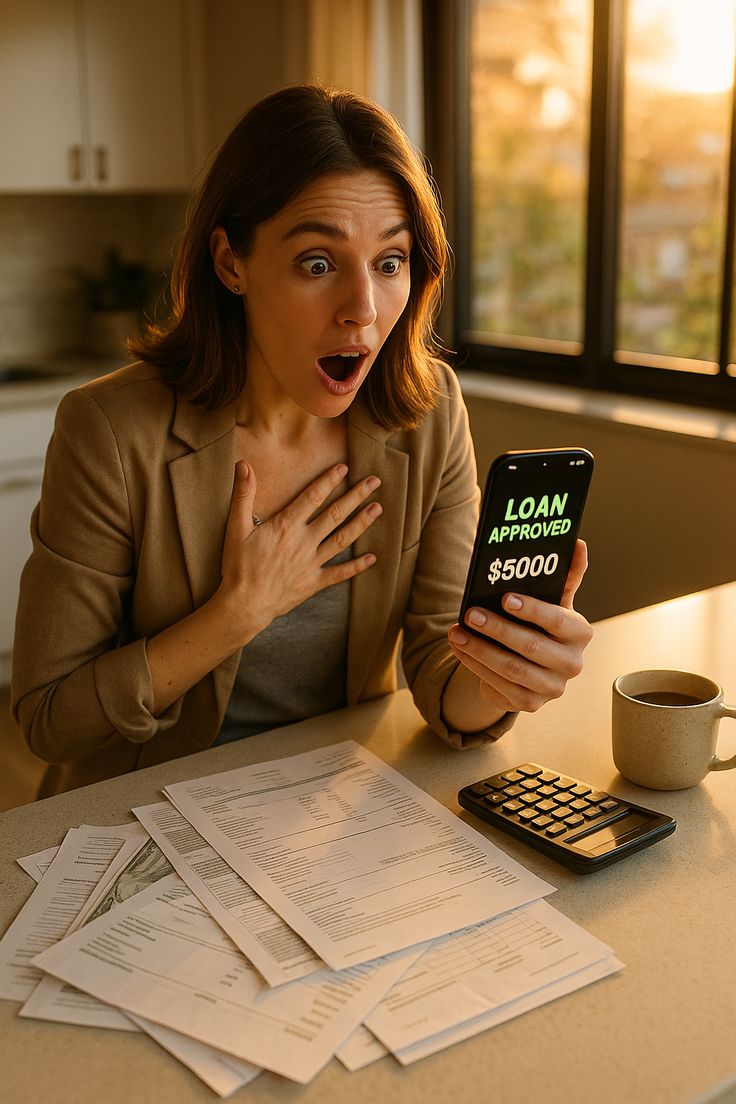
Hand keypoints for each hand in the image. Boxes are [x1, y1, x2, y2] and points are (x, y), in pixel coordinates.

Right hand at [218, 460, 380, 641]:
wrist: (244, 605)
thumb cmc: (238, 566)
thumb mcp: (235, 528)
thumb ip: (243, 495)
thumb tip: (243, 464)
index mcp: (286, 526)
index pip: (312, 497)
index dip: (329, 481)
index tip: (344, 467)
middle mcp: (304, 542)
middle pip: (335, 514)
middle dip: (356, 496)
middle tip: (374, 481)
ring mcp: (311, 563)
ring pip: (342, 539)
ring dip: (361, 523)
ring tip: (378, 508)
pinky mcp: (314, 582)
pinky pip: (339, 573)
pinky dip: (356, 566)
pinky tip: (372, 558)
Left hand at [448, 540, 592, 714]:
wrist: (533, 666)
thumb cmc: (542, 626)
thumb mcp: (554, 602)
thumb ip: (566, 576)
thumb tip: (578, 543)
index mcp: (580, 633)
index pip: (558, 621)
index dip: (532, 610)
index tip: (505, 598)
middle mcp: (572, 664)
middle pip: (530, 646)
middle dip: (496, 629)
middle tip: (470, 614)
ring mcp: (552, 688)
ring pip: (511, 669)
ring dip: (479, 650)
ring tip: (456, 633)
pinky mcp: (530, 704)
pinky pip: (498, 686)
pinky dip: (475, 666)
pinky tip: (460, 650)